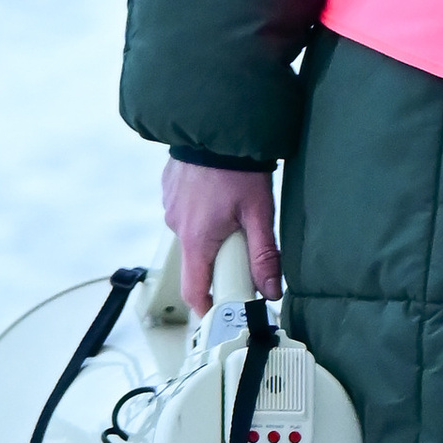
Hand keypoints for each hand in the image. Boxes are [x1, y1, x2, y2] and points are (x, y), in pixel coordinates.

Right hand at [161, 157, 281, 318]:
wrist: (215, 126)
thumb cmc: (235, 166)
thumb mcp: (259, 213)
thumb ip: (265, 255)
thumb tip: (272, 290)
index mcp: (197, 240)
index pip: (195, 292)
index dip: (208, 308)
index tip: (221, 316)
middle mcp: (178, 227)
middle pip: (198, 263)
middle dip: (220, 260)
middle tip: (244, 244)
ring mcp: (171, 209)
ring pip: (195, 236)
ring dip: (214, 233)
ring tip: (235, 210)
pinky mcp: (171, 193)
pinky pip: (188, 214)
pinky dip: (204, 213)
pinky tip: (220, 196)